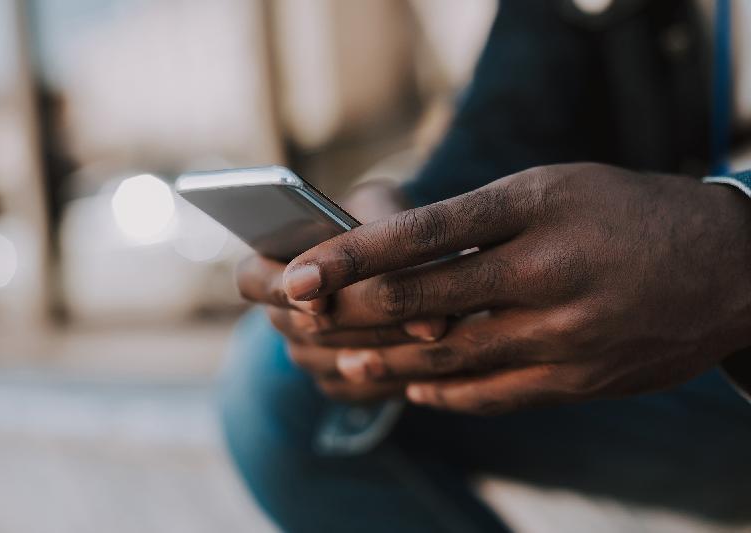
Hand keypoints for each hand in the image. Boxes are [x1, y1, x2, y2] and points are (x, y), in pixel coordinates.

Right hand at [236, 180, 443, 400]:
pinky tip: (432, 359)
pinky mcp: (334, 380)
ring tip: (433, 334)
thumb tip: (400, 282)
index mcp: (273, 261)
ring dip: (382, 350)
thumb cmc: (382, 221)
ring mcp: (305, 350)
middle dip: (359, 324)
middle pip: (302, 329)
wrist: (405, 258)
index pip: (251, 280)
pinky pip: (354, 390)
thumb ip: (383, 231)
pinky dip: (391, 378)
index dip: (279, 292)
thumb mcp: (381, 206)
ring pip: (330, 363)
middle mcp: (281, 312)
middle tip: (411, 316)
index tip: (319, 300)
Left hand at [282, 163, 750, 413]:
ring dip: (386, 359)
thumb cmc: (625, 212)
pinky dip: (444, 391)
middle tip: (299, 314)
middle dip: (349, 309)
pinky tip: (412, 386)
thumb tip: (398, 262)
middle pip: (422, 298)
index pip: (421, 232)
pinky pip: (494, 394)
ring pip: (449, 356)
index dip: (349, 255)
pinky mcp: (580, 379)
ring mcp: (565, 334)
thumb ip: (478, 224)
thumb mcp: (553, 187)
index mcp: (535, 206)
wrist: (729, 268)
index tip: (295, 271)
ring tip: (342, 358)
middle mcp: (547, 272)